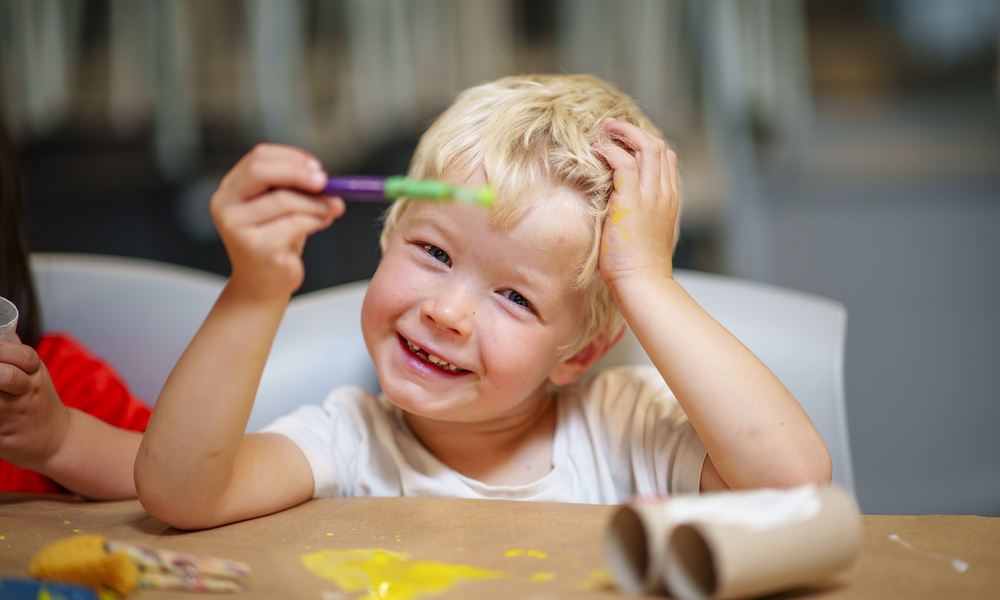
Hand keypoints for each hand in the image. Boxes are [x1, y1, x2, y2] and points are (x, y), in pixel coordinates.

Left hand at [0, 339, 70, 470]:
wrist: (57, 440)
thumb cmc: (38, 402)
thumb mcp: (36, 374)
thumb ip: (16, 351)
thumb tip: (3, 328)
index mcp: (35, 376)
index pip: (24, 357)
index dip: (5, 349)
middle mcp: (27, 394)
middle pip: (7, 376)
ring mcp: (14, 415)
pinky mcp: (1, 434)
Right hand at [211, 143, 345, 298]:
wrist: (263, 284)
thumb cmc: (275, 242)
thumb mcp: (282, 208)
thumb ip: (295, 189)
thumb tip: (325, 178)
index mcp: (231, 188)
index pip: (258, 157)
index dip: (291, 157)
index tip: (316, 167)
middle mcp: (226, 204)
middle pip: (261, 171)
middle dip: (299, 173)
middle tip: (325, 181)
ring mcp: (236, 226)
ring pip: (284, 200)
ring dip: (316, 203)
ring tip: (331, 209)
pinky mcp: (255, 247)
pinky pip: (294, 224)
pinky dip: (315, 220)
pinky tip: (322, 223)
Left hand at [593, 118, 679, 288]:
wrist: (643, 282)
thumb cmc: (638, 267)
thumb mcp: (644, 235)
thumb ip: (639, 215)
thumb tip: (620, 208)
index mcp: (669, 200)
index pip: (665, 159)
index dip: (645, 144)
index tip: (625, 141)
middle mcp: (665, 193)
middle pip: (658, 146)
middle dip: (634, 131)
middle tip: (611, 126)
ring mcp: (652, 195)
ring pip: (646, 147)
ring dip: (623, 133)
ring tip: (603, 129)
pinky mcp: (632, 201)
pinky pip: (623, 162)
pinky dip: (609, 150)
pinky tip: (595, 150)